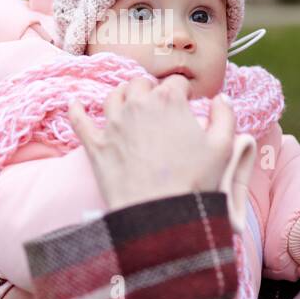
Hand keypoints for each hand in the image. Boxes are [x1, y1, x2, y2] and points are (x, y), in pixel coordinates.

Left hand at [67, 74, 236, 211]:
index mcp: (168, 101)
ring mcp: (113, 124)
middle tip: (160, 105)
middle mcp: (137, 105)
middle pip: (142, 83)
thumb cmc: (194, 182)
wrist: (159, 215)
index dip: (184, 93)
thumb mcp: (223, 148)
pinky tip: (74, 103)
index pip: (177, 83)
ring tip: (130, 104)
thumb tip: (221, 99)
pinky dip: (77, 110)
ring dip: (123, 95)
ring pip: (113, 96)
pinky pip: (80, 120)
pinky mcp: (96, 145)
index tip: (188, 104)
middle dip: (152, 90)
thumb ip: (225, 116)